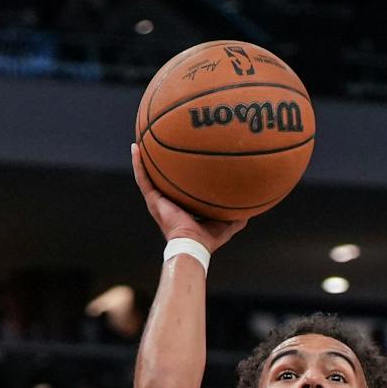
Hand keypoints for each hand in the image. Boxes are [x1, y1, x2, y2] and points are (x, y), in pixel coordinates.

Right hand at [132, 145, 246, 251]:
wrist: (192, 245)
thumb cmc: (207, 240)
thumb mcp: (226, 224)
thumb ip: (237, 216)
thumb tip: (250, 206)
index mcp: (180, 208)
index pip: (177, 189)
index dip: (177, 177)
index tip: (179, 162)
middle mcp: (166, 203)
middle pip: (160, 179)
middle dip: (157, 165)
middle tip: (157, 146)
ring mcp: (157, 201)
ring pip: (146, 176)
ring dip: (142, 160)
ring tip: (139, 142)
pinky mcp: (153, 200)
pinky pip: (142, 178)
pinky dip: (138, 163)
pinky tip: (135, 148)